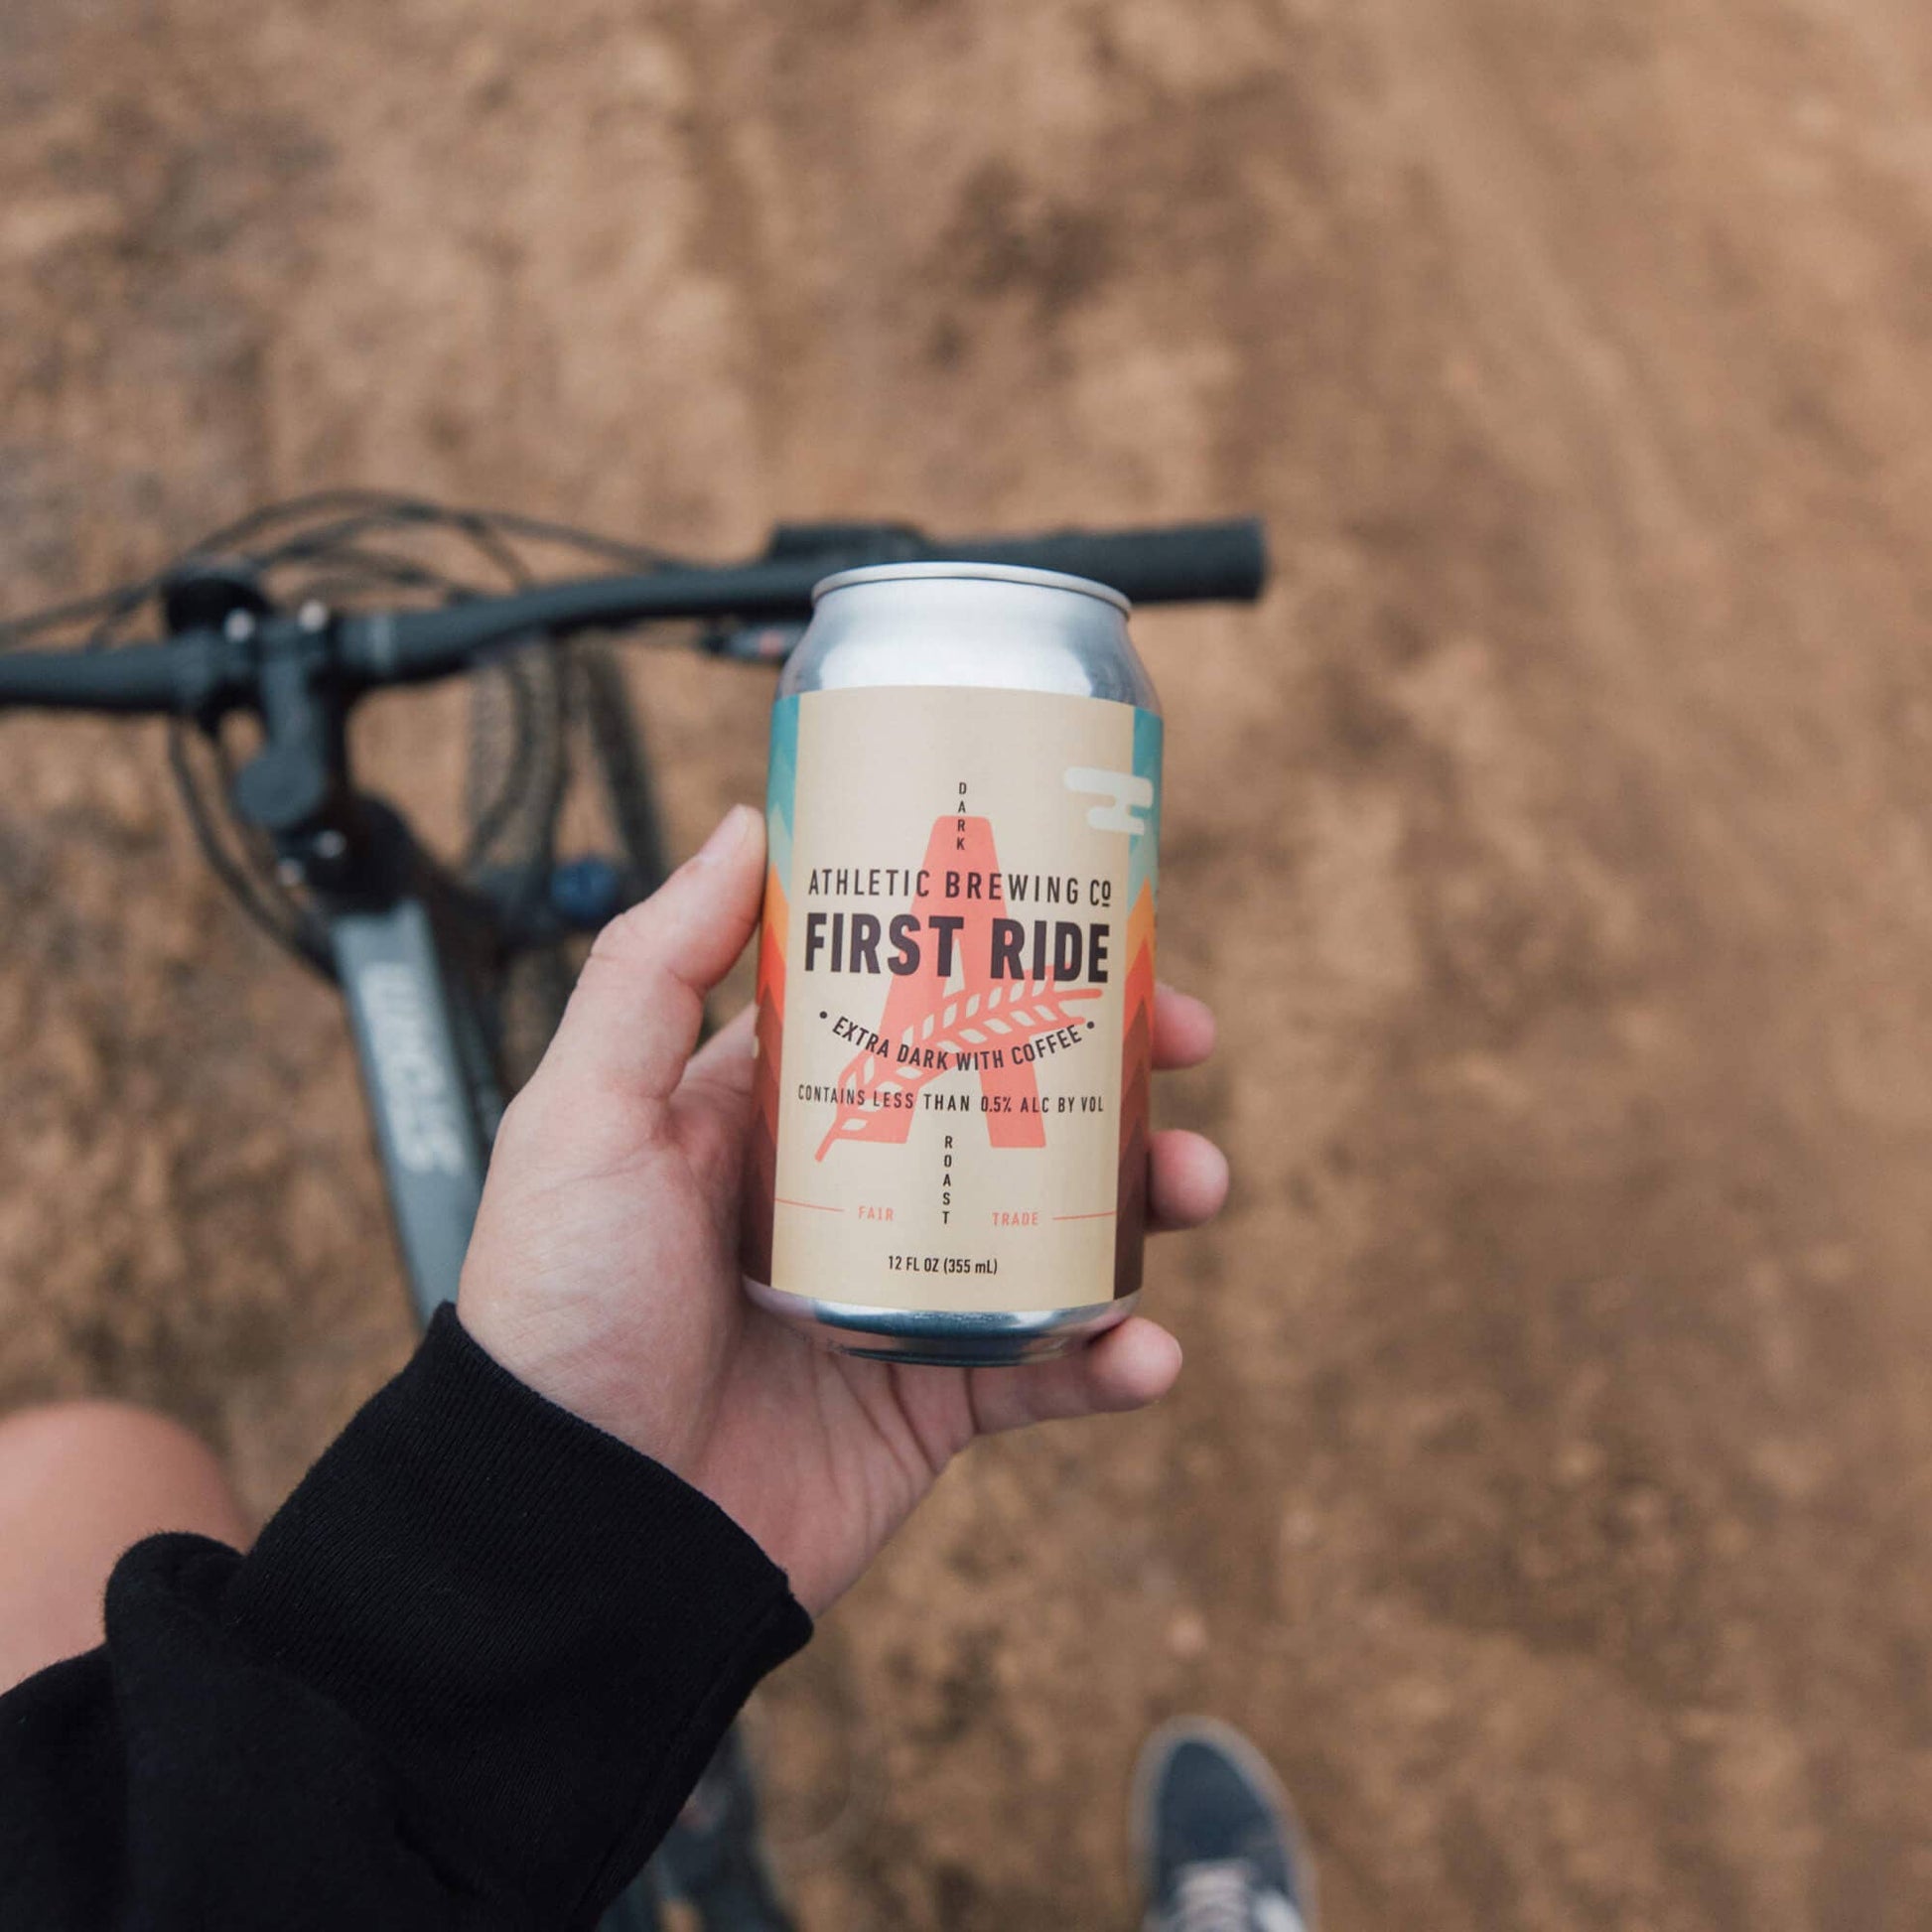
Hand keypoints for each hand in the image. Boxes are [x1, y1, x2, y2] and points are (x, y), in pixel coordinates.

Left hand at [458, 805, 1227, 1613]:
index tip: (1093, 918)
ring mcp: (902, 1294)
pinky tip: (1146, 1355)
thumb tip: (749, 825)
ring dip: (1144, 1200)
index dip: (1004, 957)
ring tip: (1194, 1184)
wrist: (576, 1529)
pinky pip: (1049, 1371)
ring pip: (1055, 1224)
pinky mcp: (933, 1401)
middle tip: (1186, 1040)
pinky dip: (1114, 1362)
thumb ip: (656, 969)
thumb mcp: (586, 1115)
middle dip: (1112, 1066)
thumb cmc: (561, 1311)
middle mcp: (851, 1188)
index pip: (913, 1002)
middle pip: (1011, 1099)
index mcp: (776, 1109)